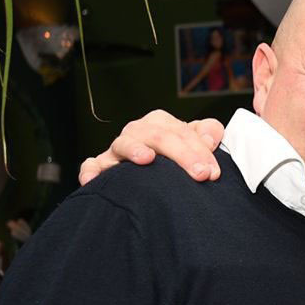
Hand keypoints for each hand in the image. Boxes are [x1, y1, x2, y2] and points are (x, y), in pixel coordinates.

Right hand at [77, 110, 223, 184]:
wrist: (153, 178)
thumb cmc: (176, 159)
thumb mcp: (195, 144)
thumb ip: (207, 133)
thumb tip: (211, 139)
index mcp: (160, 123)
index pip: (183, 131)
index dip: (200, 150)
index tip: (213, 172)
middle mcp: (138, 132)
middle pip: (158, 135)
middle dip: (182, 153)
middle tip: (201, 174)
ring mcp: (118, 149)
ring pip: (124, 143)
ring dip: (134, 149)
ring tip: (147, 159)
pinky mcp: (101, 166)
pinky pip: (91, 165)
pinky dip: (90, 170)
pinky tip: (94, 180)